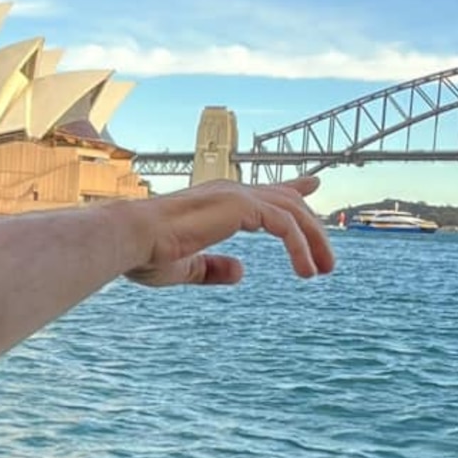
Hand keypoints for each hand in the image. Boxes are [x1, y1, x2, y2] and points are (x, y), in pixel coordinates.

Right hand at [124, 175, 334, 286]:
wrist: (129, 240)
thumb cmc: (145, 253)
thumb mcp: (185, 268)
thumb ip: (212, 269)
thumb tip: (242, 272)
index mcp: (217, 203)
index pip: (263, 193)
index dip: (292, 189)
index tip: (313, 185)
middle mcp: (229, 192)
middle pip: (286, 201)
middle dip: (312, 227)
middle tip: (328, 260)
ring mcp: (235, 196)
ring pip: (293, 211)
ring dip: (313, 240)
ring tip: (323, 271)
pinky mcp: (240, 206)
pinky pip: (285, 224)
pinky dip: (300, 246)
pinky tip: (306, 270)